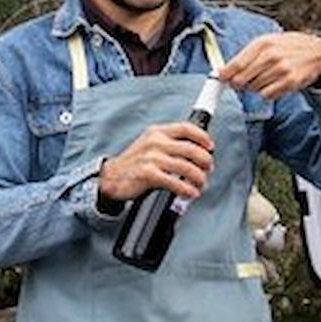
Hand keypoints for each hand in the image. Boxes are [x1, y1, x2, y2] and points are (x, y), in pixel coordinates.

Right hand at [96, 121, 213, 203]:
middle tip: (208, 169)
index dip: (202, 137)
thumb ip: (169, 144)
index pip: (186, 128)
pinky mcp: (148, 174)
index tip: (210, 147)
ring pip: (186, 166)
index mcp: (156, 132)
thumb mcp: (149, 145)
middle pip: (190, 148)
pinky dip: (187, 189)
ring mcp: (151, 158)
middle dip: (205, 160)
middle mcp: (154, 142)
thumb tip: (196, 151)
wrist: (110, 178)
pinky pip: (175, 181)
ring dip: (199, 178)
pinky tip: (190, 193)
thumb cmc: (133, 164)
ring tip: (201, 184)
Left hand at [216, 31, 320, 98]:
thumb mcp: (267, 42)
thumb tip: (223, 71)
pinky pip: (266, 95)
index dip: (225, 75)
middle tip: (248, 78)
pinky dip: (268, 92)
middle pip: (241, 80)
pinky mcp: (289, 82)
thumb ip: (245, 56)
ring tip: (268, 76)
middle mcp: (271, 56)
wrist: (318, 52)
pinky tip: (276, 83)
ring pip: (253, 88)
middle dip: (240, 82)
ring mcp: (281, 69)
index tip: (222, 79)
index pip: (235, 65)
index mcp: (262, 44)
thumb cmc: (289, 47)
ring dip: (256, 86)